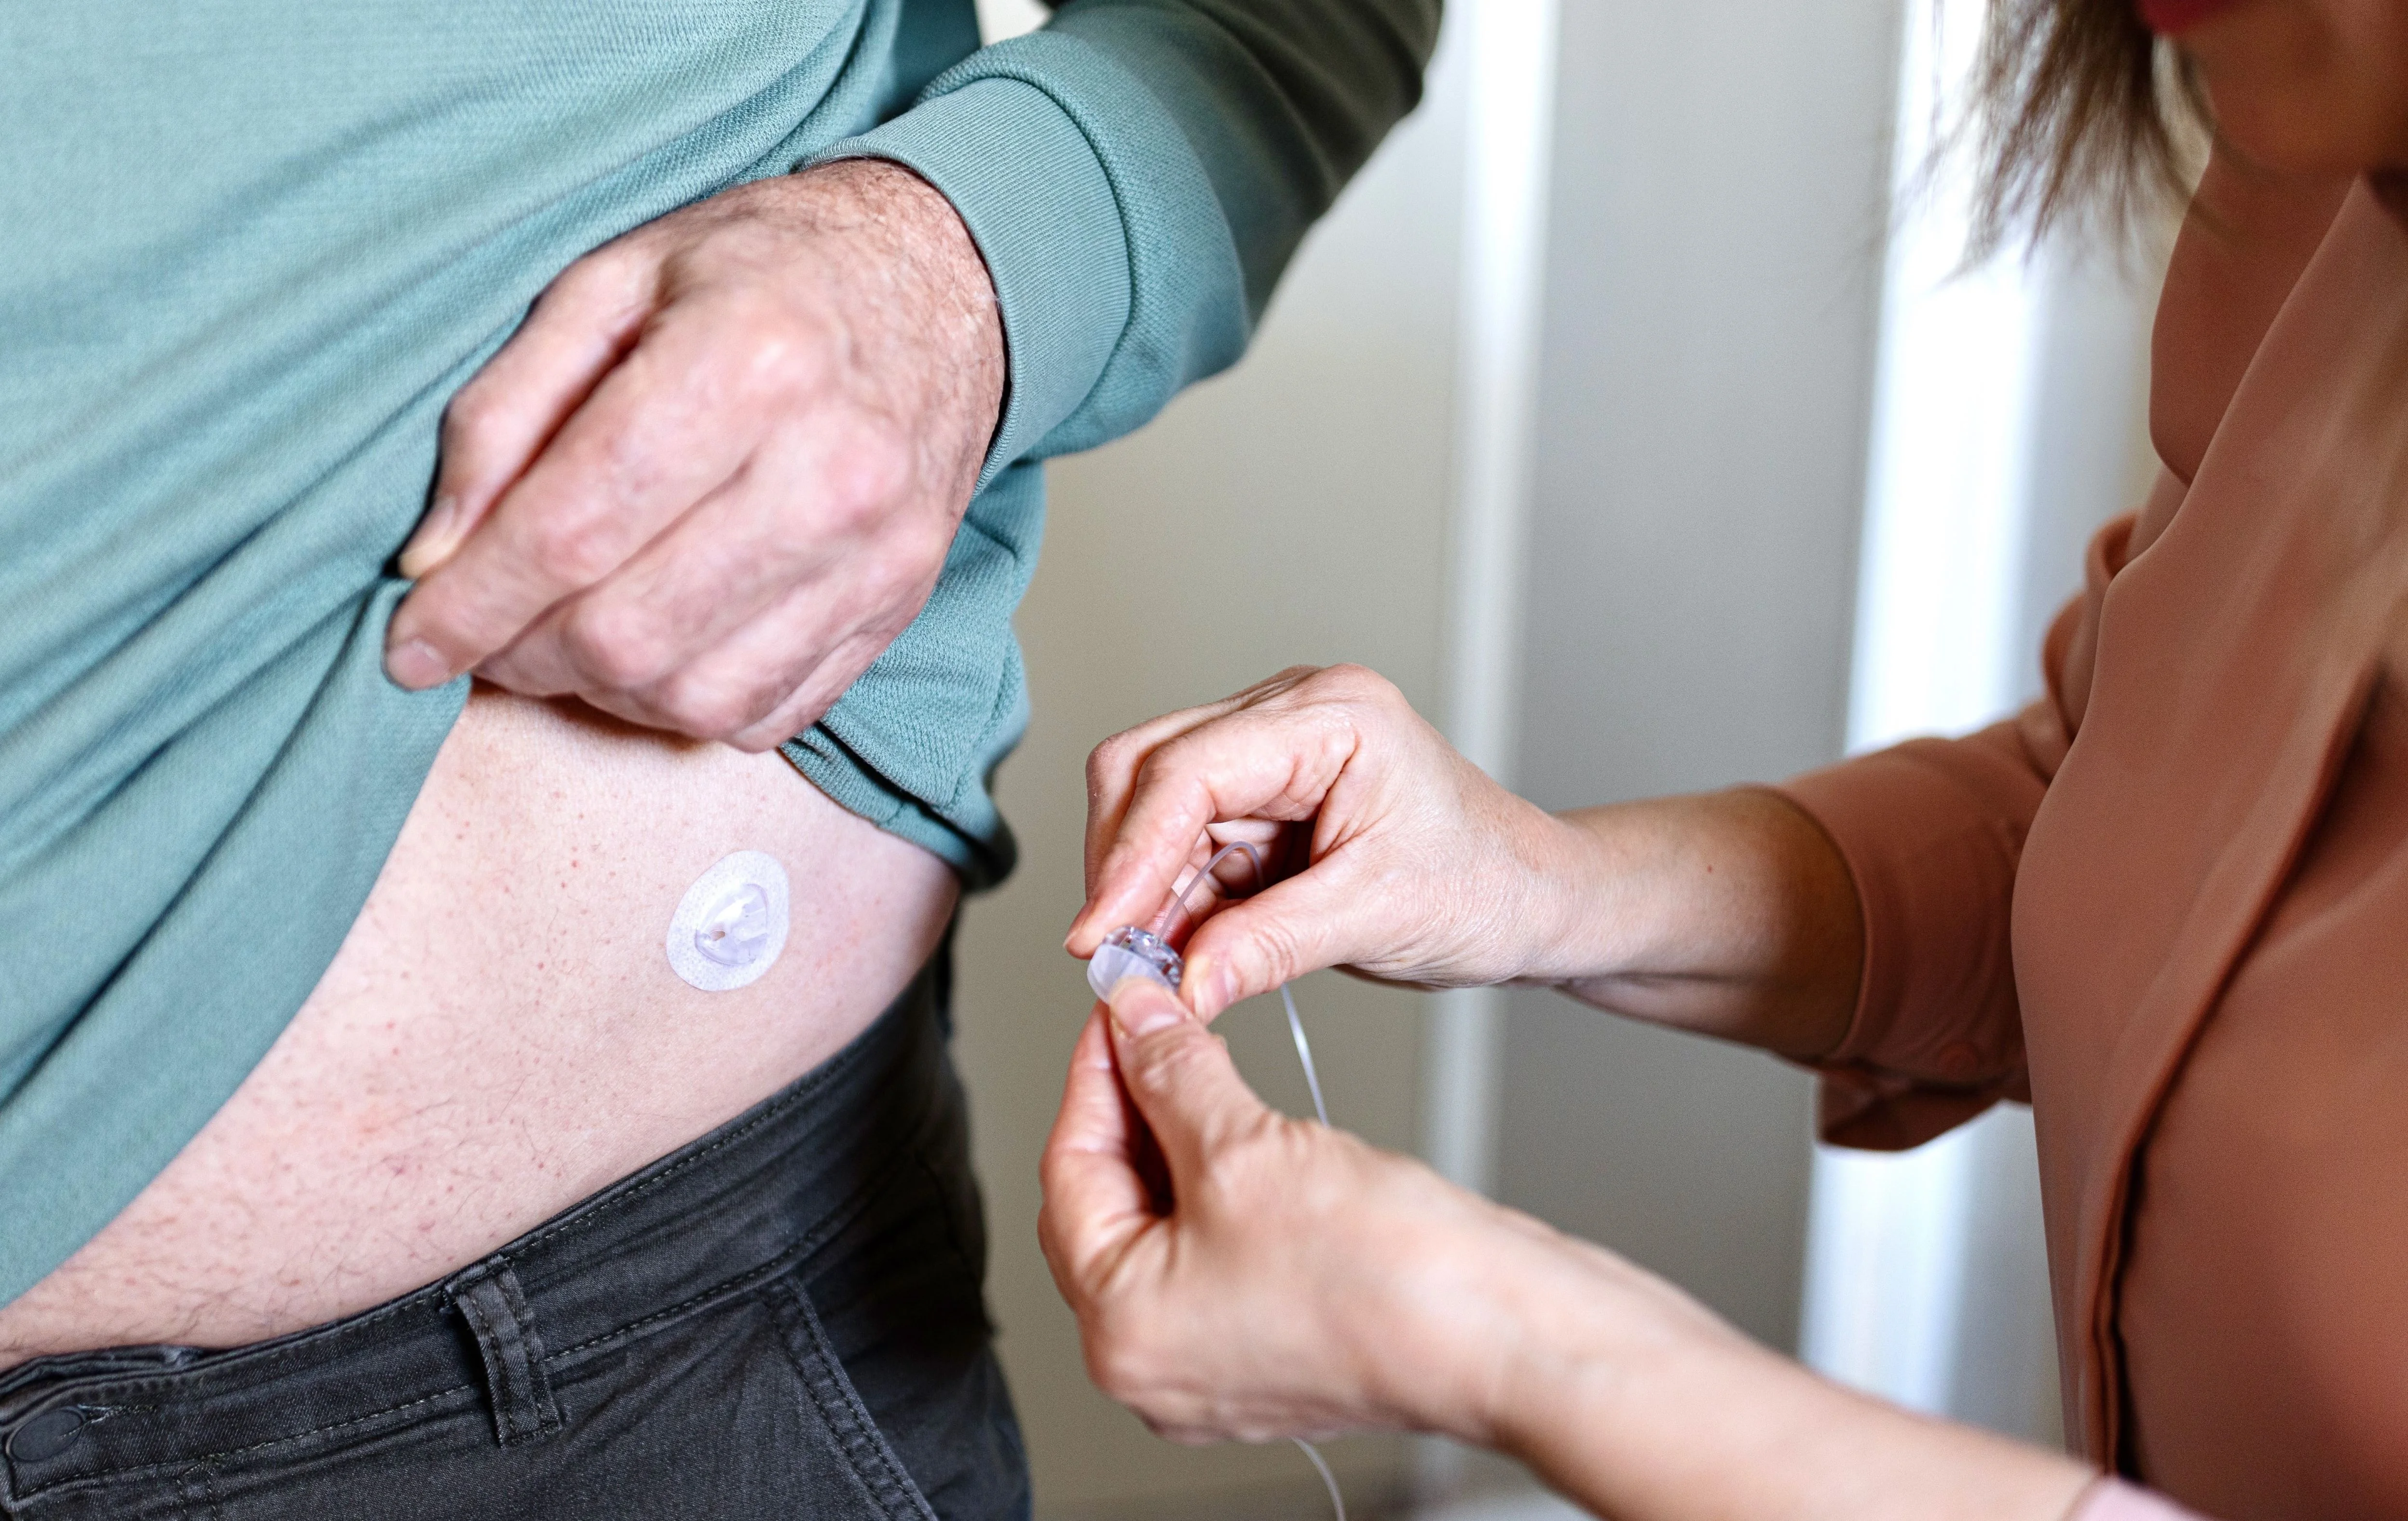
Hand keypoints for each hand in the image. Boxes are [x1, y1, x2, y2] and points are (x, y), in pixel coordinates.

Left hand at [383, 159, 1003, 749]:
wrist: (947, 283)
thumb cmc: (765, 272)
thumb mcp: (613, 281)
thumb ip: (506, 407)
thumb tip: (436, 553)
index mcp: (746, 362)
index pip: (571, 531)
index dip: (468, 606)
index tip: (409, 642)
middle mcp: (827, 472)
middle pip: (627, 633)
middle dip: (523, 656)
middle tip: (488, 633)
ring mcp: (877, 553)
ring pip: (694, 697)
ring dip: (600, 692)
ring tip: (570, 637)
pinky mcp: (900, 606)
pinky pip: (767, 716)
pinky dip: (688, 705)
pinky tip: (662, 646)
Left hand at [1039, 975, 1626, 1445]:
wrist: (1503, 1337)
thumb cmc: (1386, 1278)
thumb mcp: (1247, 1145)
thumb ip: (1172, 1073)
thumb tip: (1133, 1020)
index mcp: (1119, 1329)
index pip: (1069, 1173)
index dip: (1093, 1073)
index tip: (1118, 1010)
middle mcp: (1152, 1364)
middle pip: (1107, 1205)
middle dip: (1132, 1109)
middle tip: (1155, 1028)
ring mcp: (1212, 1366)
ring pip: (1165, 1227)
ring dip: (1180, 1142)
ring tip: (1204, 1066)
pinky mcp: (1272, 1351)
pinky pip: (1217, 1256)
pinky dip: (1223, 1188)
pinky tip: (1249, 1132)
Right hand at [1066, 664, 1575, 1018]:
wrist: (1532, 901)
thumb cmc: (1487, 886)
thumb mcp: (1378, 917)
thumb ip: (1270, 946)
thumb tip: (1179, 986)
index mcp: (1332, 714)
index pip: (1188, 768)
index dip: (1131, 854)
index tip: (1099, 935)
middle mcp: (1291, 714)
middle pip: (1148, 769)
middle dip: (1122, 866)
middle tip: (1112, 956)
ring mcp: (1271, 753)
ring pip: (1154, 809)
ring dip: (1142, 890)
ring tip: (1149, 967)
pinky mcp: (1261, 801)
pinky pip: (1185, 844)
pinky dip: (1169, 901)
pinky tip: (1175, 950)